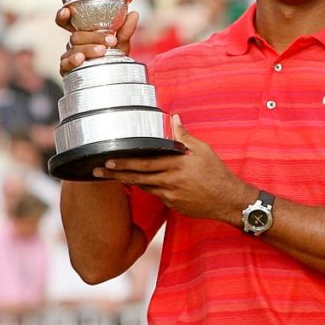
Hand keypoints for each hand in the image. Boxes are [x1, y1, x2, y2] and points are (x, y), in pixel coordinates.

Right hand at [56, 4, 138, 74]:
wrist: (113, 81)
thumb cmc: (111, 59)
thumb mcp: (120, 45)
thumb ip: (125, 30)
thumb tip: (134, 14)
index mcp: (84, 34)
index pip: (67, 22)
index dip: (63, 15)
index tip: (67, 10)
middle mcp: (74, 44)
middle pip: (76, 36)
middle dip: (94, 37)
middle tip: (111, 40)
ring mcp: (70, 57)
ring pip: (74, 49)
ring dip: (88, 49)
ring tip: (102, 51)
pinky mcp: (67, 70)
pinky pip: (66, 64)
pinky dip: (73, 60)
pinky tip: (80, 59)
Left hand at [93, 115, 254, 223]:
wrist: (227, 200)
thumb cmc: (216, 173)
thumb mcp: (203, 150)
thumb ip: (183, 136)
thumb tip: (173, 119)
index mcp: (176, 164)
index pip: (145, 162)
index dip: (125, 161)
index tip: (108, 158)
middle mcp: (170, 181)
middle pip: (137, 177)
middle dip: (115, 174)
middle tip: (97, 171)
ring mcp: (170, 195)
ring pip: (143, 186)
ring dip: (126, 181)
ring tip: (108, 176)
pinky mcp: (172, 205)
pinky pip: (154, 194)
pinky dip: (144, 187)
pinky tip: (133, 183)